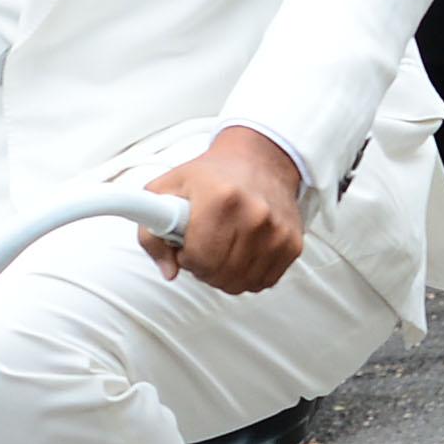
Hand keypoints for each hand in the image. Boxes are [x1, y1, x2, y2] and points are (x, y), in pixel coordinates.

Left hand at [140, 126, 307, 293]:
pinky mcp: (293, 244)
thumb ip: (150, 232)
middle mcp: (255, 215)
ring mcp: (277, 231)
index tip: (185, 246)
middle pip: (219, 274)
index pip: (199, 258)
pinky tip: (241, 253)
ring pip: (240, 283)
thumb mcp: (166, 190)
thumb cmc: (210, 176)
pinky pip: (263, 282)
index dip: (186, 258)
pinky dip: (247, 275)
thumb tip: (168, 271)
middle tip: (202, 248)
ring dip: (224, 275)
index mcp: (220, 198)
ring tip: (220, 249)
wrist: (261, 160)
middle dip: (202, 268)